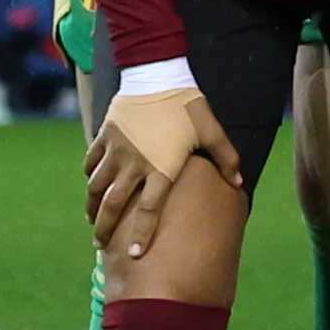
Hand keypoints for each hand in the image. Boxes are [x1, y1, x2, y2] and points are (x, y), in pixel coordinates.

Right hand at [85, 85, 242, 259]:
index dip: (141, 233)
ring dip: (93, 206)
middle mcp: (134, 164)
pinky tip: (92, 186)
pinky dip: (90, 177)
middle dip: (104, 228)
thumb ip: (226, 158)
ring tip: (93, 221)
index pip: (150, 209)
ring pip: (96, 187)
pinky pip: (91, 163)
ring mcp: (116, 151)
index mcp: (161, 167)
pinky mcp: (104, 136)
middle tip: (99, 246)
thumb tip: (239, 183)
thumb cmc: (187, 106)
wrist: (157, 74)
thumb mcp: (210, 131)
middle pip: (114, 205)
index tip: (133, 254)